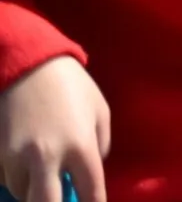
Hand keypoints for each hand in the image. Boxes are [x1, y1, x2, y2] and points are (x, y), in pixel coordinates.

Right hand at [1, 54, 106, 201]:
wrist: (26, 65)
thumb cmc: (70, 85)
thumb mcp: (99, 110)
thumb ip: (100, 144)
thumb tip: (92, 169)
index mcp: (80, 146)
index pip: (91, 191)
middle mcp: (48, 157)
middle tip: (61, 198)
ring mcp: (17, 158)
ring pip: (25, 195)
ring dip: (35, 191)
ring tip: (44, 172)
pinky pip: (7, 180)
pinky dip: (16, 177)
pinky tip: (24, 160)